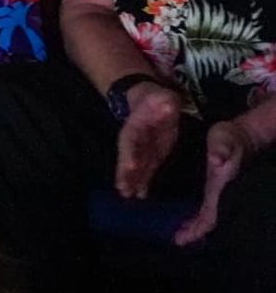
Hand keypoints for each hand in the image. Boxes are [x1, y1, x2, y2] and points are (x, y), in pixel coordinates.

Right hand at [114, 81, 182, 198]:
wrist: (153, 103)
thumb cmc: (157, 99)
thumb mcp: (162, 97)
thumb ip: (164, 101)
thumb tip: (168, 105)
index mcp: (135, 126)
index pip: (130, 140)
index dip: (129, 153)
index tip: (130, 166)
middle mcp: (135, 141)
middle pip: (127, 158)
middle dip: (125, 173)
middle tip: (123, 189)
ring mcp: (142, 149)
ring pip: (134, 167)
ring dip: (131, 181)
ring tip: (128, 195)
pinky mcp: (151, 156)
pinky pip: (145, 170)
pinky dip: (142, 182)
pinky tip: (140, 194)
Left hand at [176, 118, 256, 245]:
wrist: (242, 134)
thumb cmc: (231, 137)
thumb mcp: (225, 139)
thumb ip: (222, 148)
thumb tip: (217, 160)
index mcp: (219, 186)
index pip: (209, 215)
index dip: (197, 230)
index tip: (181, 240)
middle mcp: (219, 192)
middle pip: (207, 220)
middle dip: (193, 232)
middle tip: (177, 240)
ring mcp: (217, 189)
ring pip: (206, 214)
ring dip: (194, 224)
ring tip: (178, 233)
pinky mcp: (214, 183)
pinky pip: (204, 204)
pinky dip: (195, 213)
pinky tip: (185, 215)